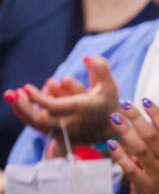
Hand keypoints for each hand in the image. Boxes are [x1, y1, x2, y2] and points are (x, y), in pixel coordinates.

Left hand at [5, 56, 120, 144]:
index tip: (26, 87)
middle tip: (13, 93)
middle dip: (24, 107)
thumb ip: (101, 68)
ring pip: (36, 124)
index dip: (38, 98)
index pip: (54, 107)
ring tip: (13, 96)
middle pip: (41, 119)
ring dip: (22, 111)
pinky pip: (38, 127)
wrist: (110, 128)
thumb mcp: (110, 84)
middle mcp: (70, 123)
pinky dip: (27, 116)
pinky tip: (20, 104)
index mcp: (81, 110)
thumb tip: (86, 57)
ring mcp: (62, 131)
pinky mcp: (58, 136)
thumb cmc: (108, 102)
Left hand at [108, 99, 158, 193]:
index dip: (155, 113)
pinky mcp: (147, 188)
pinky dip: (120, 156)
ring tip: (114, 118)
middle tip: (123, 103)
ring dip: (125, 132)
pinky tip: (111, 144)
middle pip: (151, 135)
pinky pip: (130, 169)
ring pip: (139, 149)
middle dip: (136, 118)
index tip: (144, 100)